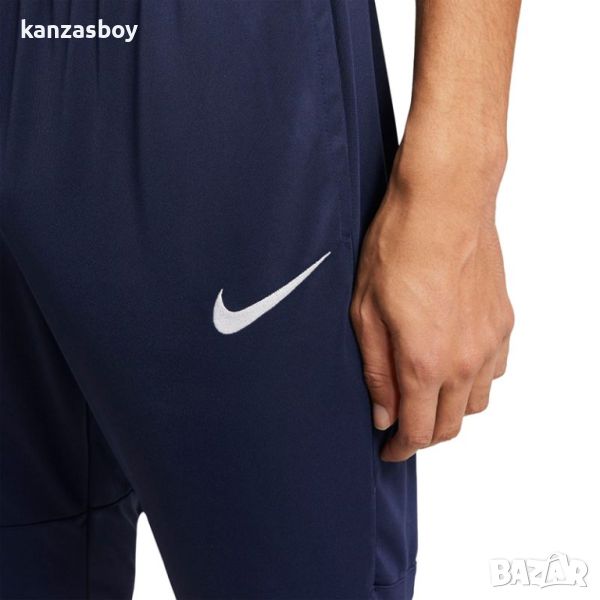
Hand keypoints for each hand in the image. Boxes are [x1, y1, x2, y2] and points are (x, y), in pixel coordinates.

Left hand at [351, 140, 513, 461]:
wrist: (444, 203)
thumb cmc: (398, 247)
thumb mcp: (365, 311)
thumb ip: (376, 370)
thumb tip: (384, 414)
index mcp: (425, 361)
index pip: (418, 431)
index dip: (400, 449)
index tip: (388, 452)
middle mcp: (464, 360)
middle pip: (450, 425)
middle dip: (424, 436)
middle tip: (401, 428)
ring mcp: (489, 342)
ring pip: (476, 403)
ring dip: (450, 411)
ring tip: (425, 398)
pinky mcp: (503, 322)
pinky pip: (495, 372)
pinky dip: (474, 383)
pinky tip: (454, 366)